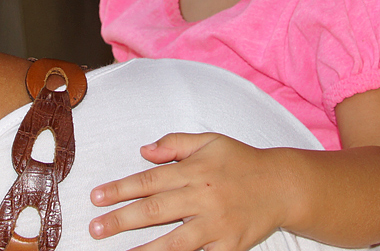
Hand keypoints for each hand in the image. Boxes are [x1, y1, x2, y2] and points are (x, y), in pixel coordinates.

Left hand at [89, 132, 286, 250]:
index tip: (96, 197)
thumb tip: (144, 151)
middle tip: (95, 228)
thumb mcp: (210, 141)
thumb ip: (176, 144)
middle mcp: (203, 196)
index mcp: (195, 169)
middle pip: (155, 211)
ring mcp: (216, 225)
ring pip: (173, 242)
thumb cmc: (241, 161)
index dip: (121, 188)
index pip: (150, 179)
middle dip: (121, 220)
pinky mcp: (228, 247)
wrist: (281, 185)